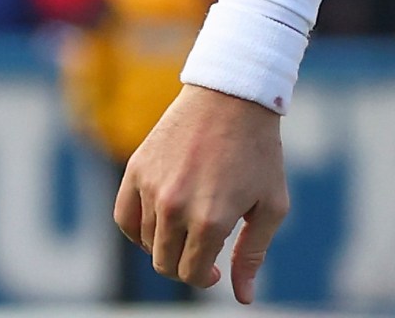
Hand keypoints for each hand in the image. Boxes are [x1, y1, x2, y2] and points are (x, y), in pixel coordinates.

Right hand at [113, 84, 290, 303]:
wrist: (234, 96)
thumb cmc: (259, 151)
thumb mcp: (271, 204)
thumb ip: (253, 253)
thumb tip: (242, 298)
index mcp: (211, 220)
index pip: (190, 273)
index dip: (203, 278)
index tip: (213, 271)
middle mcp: (175, 208)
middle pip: (165, 263)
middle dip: (184, 265)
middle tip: (202, 252)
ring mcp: (152, 189)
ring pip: (146, 242)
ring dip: (166, 243)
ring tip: (191, 223)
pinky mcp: (136, 170)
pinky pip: (124, 218)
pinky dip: (137, 228)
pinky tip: (159, 222)